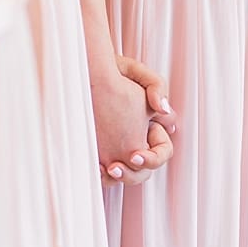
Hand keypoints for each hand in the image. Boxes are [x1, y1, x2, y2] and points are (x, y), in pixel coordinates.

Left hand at [94, 55, 176, 183]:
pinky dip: (103, 176)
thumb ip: (156, 85)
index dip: (155, 155)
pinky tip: (95, 168)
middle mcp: (136, 139)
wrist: (84, 73)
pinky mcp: (100, 152)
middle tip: (120, 165)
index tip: (136, 153)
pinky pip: (106, 174)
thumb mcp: (135, 71)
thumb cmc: (110, 70)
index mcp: (149, 124)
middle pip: (146, 169)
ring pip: (128, 175)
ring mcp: (117, 148)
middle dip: (135, 172)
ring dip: (122, 176)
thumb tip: (164, 109)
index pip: (162, 149)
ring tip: (108, 169)